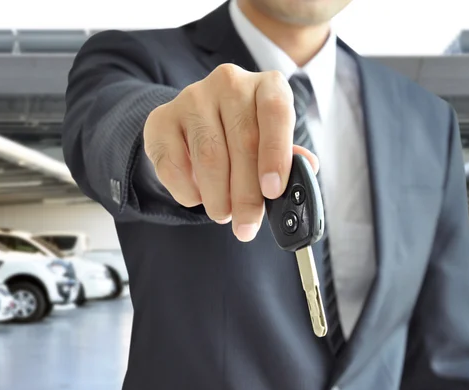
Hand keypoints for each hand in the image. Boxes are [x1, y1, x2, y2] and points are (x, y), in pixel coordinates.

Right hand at [143, 64, 318, 241]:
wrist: (197, 125)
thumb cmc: (246, 136)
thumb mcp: (274, 142)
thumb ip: (289, 156)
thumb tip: (307, 167)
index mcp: (267, 85)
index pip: (276, 111)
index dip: (275, 153)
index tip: (273, 190)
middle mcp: (229, 82)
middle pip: (242, 142)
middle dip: (246, 194)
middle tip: (247, 226)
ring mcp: (192, 97)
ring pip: (208, 156)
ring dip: (218, 196)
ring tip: (224, 214)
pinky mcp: (161, 118)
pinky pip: (173, 163)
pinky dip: (187, 190)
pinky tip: (198, 197)